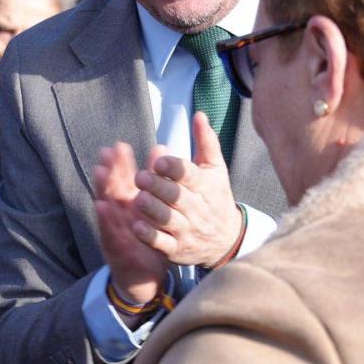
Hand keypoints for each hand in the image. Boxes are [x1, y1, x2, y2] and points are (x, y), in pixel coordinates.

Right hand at [92, 141, 169, 307]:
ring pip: (107, 207)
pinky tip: (101, 206)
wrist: (143, 277)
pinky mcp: (115, 248)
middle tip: (106, 152)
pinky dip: (105, 219)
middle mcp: (119, 217)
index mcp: (129, 207)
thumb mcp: (154, 215)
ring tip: (100, 172)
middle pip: (112, 190)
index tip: (119, 146)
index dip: (120, 165)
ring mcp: (115, 231)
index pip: (124, 182)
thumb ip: (157, 187)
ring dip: (102, 190)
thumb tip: (163, 157)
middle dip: (109, 171)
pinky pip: (109, 231)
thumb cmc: (148, 241)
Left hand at [132, 112, 244, 268]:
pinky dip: (150, 236)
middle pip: (176, 197)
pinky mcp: (177, 249)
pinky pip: (162, 243)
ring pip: (168, 220)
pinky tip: (136, 226)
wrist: (226, 239)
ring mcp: (186, 230)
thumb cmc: (215, 198)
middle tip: (140, 177)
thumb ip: (206, 142)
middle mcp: (196, 208)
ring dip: (152, 210)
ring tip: (138, 198)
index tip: (159, 160)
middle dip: (158, 186)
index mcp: (205, 186)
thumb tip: (199, 114)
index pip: (189, 175)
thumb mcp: (215, 170)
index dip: (174, 168)